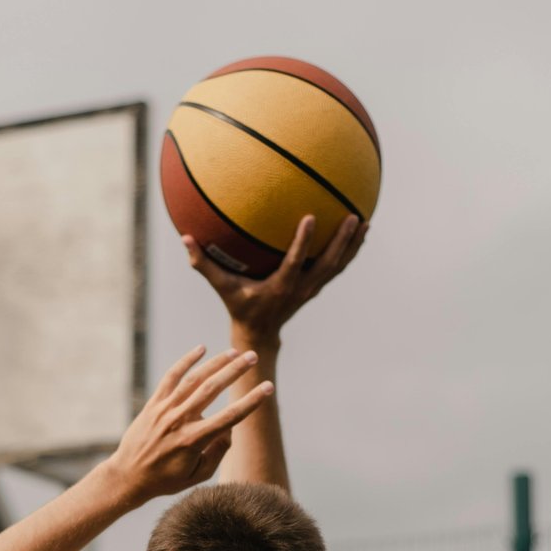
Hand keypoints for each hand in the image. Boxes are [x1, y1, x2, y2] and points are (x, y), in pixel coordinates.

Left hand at [104, 346, 273, 504]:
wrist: (128, 476)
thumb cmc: (167, 479)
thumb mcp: (198, 475)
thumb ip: (218, 452)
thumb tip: (230, 429)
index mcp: (194, 440)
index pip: (230, 416)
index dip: (251, 401)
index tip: (268, 387)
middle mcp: (180, 421)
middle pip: (212, 389)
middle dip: (235, 371)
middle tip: (253, 357)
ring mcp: (165, 409)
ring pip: (193, 379)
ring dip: (215, 363)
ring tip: (234, 352)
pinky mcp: (153, 404)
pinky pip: (171, 377)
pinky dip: (186, 361)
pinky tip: (201, 349)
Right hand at [183, 214, 368, 346]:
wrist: (260, 334)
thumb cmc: (238, 306)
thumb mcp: (221, 287)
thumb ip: (203, 264)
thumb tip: (185, 237)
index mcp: (280, 287)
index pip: (296, 262)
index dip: (304, 242)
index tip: (311, 217)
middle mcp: (301, 288)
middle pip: (328, 264)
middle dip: (342, 242)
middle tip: (353, 217)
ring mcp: (311, 289)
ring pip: (338, 266)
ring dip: (352, 246)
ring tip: (365, 222)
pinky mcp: (316, 287)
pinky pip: (337, 268)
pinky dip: (349, 252)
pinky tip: (359, 233)